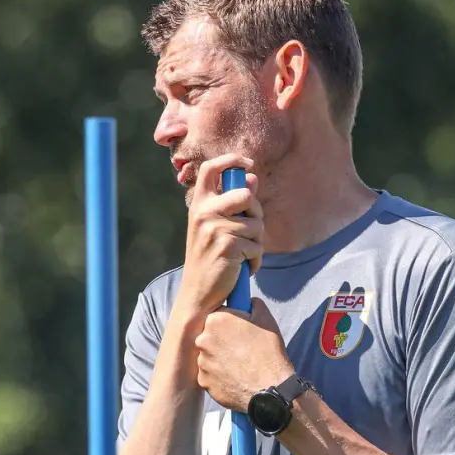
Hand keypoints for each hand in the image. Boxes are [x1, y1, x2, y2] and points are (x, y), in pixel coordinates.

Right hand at [173, 155, 264, 320]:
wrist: (197, 294)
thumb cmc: (209, 259)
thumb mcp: (216, 227)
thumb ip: (233, 203)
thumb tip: (252, 177)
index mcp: (199, 205)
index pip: (212, 169)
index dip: (231, 160)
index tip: (247, 164)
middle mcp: (203, 213)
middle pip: (246, 195)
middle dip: (256, 214)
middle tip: (249, 233)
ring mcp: (214, 229)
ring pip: (256, 224)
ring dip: (257, 243)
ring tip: (241, 256)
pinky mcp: (227, 246)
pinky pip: (256, 246)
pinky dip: (255, 260)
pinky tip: (241, 268)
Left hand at [194, 297, 295, 412]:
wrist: (270, 388)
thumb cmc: (269, 352)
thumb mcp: (266, 319)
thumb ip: (253, 304)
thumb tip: (247, 301)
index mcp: (215, 320)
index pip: (217, 315)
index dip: (229, 322)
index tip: (239, 329)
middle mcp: (202, 340)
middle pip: (210, 336)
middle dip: (222, 340)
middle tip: (241, 349)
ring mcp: (201, 362)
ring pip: (208, 356)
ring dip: (220, 358)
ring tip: (239, 365)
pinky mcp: (203, 381)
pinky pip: (209, 374)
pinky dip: (219, 375)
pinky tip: (235, 377)